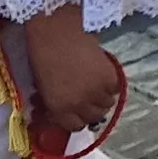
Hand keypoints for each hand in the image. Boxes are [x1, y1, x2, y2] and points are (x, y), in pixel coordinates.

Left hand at [15, 11, 124, 140]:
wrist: (57, 31)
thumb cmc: (42, 56)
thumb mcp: (43, 87)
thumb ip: (53, 103)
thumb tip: (60, 110)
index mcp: (58, 108)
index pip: (75, 127)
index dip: (76, 119)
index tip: (76, 111)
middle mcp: (79, 105)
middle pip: (94, 117)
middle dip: (91, 109)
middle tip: (88, 97)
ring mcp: (96, 92)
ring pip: (107, 104)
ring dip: (103, 97)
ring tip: (97, 85)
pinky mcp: (109, 77)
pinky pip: (115, 89)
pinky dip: (111, 85)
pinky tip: (103, 75)